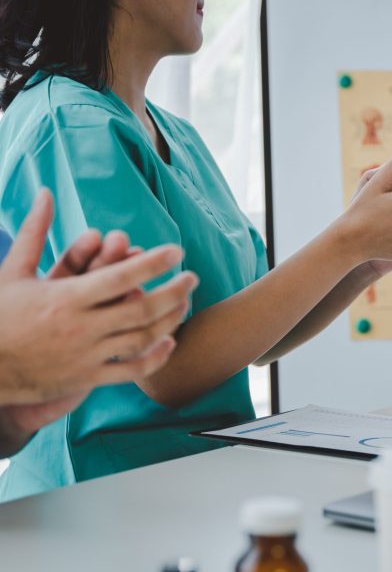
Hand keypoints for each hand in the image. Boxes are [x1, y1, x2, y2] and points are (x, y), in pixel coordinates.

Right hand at [0, 189, 198, 406]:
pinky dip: (155, 357)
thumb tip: (45, 193)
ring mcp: (86, 355)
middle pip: (142, 309)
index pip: (120, 276)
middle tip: (193, 277)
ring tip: (185, 304)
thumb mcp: (13, 271)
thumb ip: (35, 232)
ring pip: (141, 339)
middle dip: (174, 291)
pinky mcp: (87, 378)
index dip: (154, 263)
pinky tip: (169, 342)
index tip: (177, 251)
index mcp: (65, 297)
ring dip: (170, 321)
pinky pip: (130, 370)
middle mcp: (81, 327)